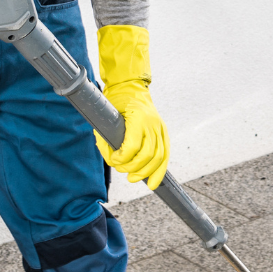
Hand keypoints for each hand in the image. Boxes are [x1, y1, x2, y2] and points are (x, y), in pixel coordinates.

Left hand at [95, 25, 168, 187]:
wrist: (131, 88)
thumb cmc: (117, 102)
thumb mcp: (107, 116)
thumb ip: (107, 136)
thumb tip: (109, 156)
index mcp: (138, 118)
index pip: (132, 147)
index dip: (121, 158)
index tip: (113, 160)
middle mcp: (153, 124)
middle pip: (147, 156)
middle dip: (132, 168)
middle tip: (121, 170)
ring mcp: (160, 128)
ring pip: (159, 158)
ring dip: (146, 173)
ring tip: (133, 178)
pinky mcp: (164, 133)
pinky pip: (165, 155)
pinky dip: (159, 171)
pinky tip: (153, 182)